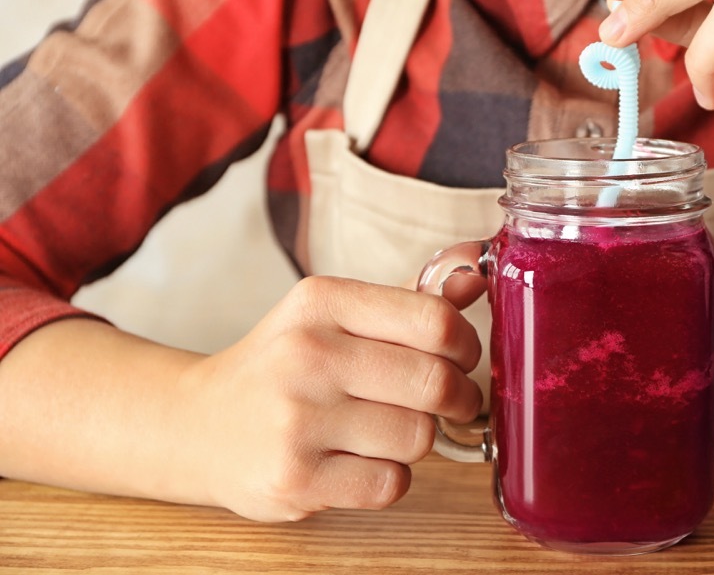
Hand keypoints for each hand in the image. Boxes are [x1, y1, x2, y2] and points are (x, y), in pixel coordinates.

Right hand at [179, 276, 483, 521]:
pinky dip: (390, 478)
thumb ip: (411, 296)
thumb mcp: (337, 314)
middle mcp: (306, 355)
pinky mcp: (293, 480)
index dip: (466, 346)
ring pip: (418, 437)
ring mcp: (296, 421)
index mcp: (323, 301)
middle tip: (448, 402)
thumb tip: (476, 269)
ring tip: (386, 430)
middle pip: (435, 383)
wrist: (197, 425)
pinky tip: (361, 461)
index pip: (436, 320)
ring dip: (418, 440)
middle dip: (457, 398)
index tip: (461, 358)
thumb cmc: (284, 365)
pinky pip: (390, 484)